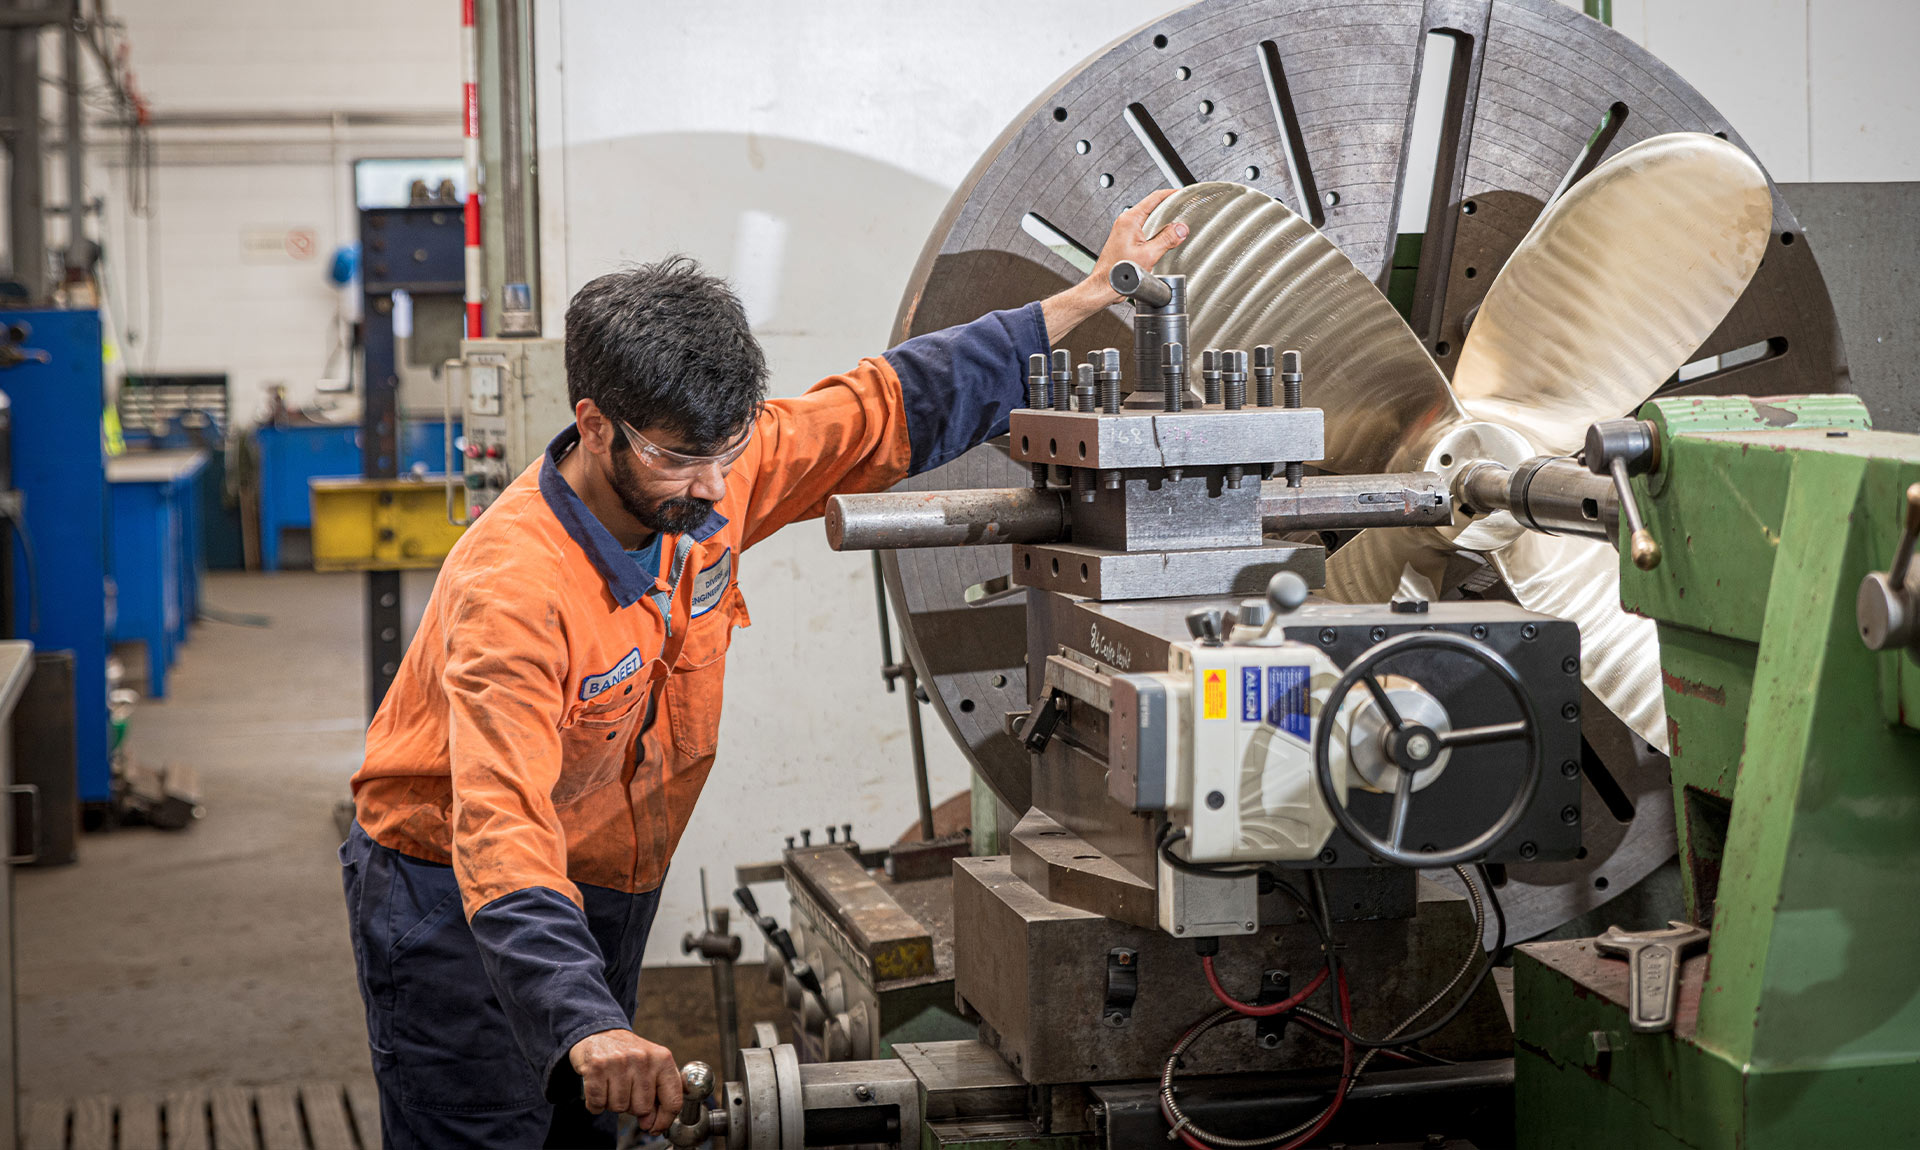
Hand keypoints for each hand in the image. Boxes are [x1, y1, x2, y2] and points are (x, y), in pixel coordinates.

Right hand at [569, 1029, 682, 1131]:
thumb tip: (654, 1124)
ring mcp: (619, 1061)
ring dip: (613, 1103)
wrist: (599, 1032)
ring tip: (612, 1085)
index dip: (663, 1120)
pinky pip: (598, 1103)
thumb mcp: (653, 1065)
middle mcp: (643, 1058)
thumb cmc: (628, 1053)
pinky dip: (596, 1104)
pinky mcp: (597, 1066)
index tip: (655, 1127)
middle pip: (642, 1108)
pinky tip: (599, 1088)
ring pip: (619, 1107)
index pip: (672, 1100)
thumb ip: (659, 1092)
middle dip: (632, 1106)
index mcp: (663, 1059)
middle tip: (626, 1090)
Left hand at [1086, 188, 1188, 302]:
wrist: (1105, 285)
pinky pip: (1144, 229)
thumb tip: (1181, 229)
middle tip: (1183, 209)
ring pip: (1149, 218)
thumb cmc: (1118, 271)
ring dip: (1163, 220)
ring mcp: (1125, 230)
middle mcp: (1126, 221)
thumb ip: (1167, 239)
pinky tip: (1164, 238)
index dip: (1171, 194)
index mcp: (1130, 219)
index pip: (1154, 198)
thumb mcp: (1148, 254)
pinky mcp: (1126, 239)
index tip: (1182, 194)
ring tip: (1177, 223)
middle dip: (1169, 207)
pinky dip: (1156, 230)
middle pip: (1152, 206)